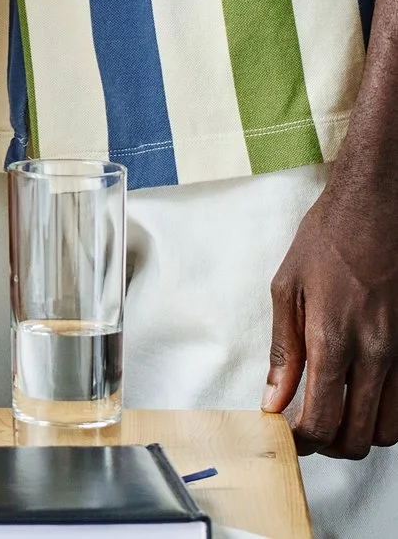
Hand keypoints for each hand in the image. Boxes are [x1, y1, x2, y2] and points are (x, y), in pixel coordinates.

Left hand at [265, 163, 397, 454]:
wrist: (373, 214)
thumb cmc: (325, 243)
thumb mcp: (287, 289)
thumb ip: (284, 351)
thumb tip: (273, 399)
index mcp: (333, 340)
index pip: (322, 419)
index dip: (301, 439)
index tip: (286, 434)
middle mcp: (373, 356)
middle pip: (358, 437)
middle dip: (328, 444)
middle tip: (306, 429)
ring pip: (387, 431)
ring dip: (358, 434)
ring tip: (333, 414)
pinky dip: (382, 416)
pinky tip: (359, 398)